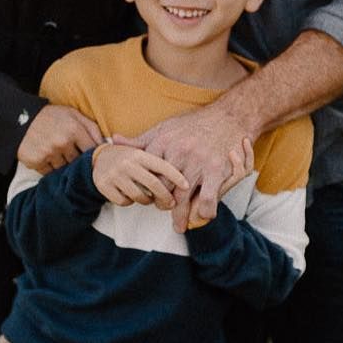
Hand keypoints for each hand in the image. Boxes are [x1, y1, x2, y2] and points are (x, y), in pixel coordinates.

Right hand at [16, 104, 102, 172]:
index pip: (92, 151)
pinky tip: (48, 159)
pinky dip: (50, 169)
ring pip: (64, 169)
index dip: (93, 156)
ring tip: (59, 156)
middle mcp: (62, 142)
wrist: (20, 118)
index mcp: (74, 129)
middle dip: (78, 161)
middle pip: (78, 162)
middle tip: (75, 158)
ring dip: (64, 166)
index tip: (93, 159)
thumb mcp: (73, 114)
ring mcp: (48, 153)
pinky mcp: (36, 161)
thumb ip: (92, 128)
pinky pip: (49, 173)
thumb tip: (107, 145)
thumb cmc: (52, 117)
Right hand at [91, 143, 189, 207]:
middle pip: (153, 185)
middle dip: (165, 197)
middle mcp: (127, 163)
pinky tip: (130, 195)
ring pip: (139, 196)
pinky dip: (129, 202)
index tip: (186, 185)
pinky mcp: (104, 185)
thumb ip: (158, 161)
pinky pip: (124, 201)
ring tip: (148, 197)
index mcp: (139, 154)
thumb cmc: (127, 158)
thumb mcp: (141, 153)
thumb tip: (183, 173)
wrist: (98, 159)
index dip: (176, 176)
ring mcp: (115, 174)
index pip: (162, 166)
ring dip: (147, 200)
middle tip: (171, 203)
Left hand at [114, 107, 255, 231]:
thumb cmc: (193, 124)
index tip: (146, 195)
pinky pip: (207, 198)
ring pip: (181, 197)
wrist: (229, 116)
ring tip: (178, 225)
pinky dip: (204, 211)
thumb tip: (114, 140)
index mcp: (163, 142)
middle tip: (162, 209)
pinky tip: (202, 216)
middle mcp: (179, 152)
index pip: (145, 173)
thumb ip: (140, 140)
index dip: (144, 188)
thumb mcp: (164, 127)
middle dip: (160, 203)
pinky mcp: (216, 170)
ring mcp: (198, 162)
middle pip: (161, 188)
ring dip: (179, 215)